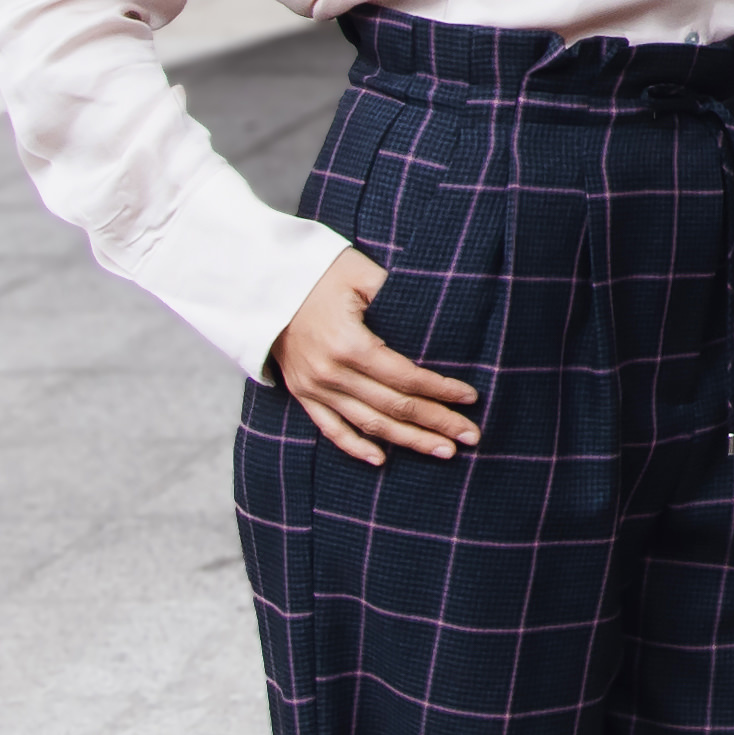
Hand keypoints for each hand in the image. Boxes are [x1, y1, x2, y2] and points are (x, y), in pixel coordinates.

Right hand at [272, 247, 478, 465]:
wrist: (262, 286)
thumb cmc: (319, 274)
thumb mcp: (361, 274)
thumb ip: (397, 294)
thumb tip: (441, 305)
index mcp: (349, 345)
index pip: (407, 377)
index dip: (441, 390)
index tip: (471, 398)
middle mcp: (331, 373)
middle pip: (394, 407)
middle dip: (437, 423)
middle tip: (471, 436)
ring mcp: (314, 388)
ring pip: (369, 424)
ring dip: (409, 441)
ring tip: (444, 451)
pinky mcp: (302, 394)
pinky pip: (331, 429)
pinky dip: (356, 447)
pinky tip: (382, 460)